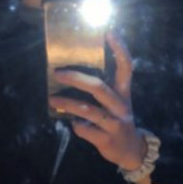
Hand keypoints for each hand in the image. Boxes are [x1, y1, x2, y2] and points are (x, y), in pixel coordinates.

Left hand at [48, 29, 146, 170]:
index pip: (125, 67)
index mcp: (123, 93)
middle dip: (76, 78)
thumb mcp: (116, 103)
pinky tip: (73, 123)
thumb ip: (102, 89)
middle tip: (58, 73)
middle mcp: (120, 106)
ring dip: (67, 103)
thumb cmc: (116, 121)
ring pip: (88, 110)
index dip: (120, 49)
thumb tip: (73, 73)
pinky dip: (76, 125)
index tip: (109, 32)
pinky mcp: (106, 139)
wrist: (130, 151)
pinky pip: (85, 129)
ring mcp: (114, 124)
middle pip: (99, 87)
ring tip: (52, 98)